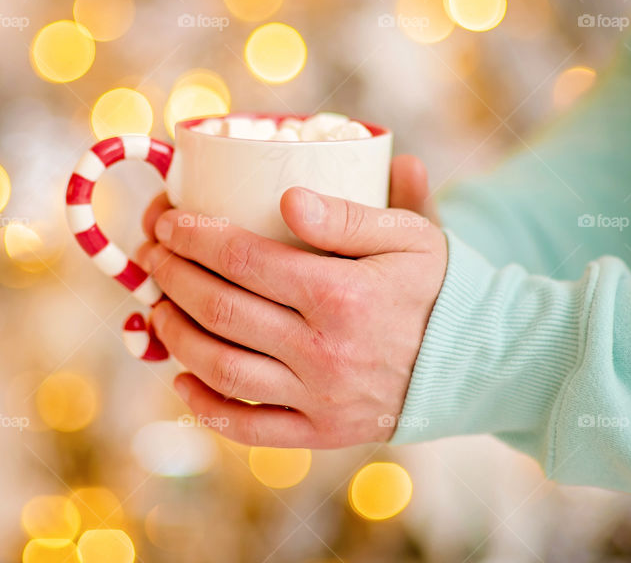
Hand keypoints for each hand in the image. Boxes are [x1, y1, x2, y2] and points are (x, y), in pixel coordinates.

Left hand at [135, 155, 446, 447]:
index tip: (170, 222)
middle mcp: (324, 350)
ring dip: (177, 336)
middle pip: (222, 310)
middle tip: (152, 256)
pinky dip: (207, 408)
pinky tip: (181, 378)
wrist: (478, 360)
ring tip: (156, 307)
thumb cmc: (435, 286)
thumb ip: (349, 213)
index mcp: (342, 294)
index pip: (245, 259)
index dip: (195, 238)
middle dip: (173, 278)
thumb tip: (288, 197)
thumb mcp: (408, 234)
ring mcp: (320, 398)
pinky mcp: (322, 432)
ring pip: (224, 369)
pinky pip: (250, 428)